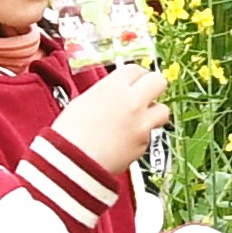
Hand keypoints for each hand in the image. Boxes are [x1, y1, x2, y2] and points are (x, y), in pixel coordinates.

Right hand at [54, 66, 172, 176]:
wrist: (71, 163)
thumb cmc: (69, 134)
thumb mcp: (82, 102)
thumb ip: (106, 93)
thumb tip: (117, 93)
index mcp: (112, 88)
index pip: (136, 69)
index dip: (135, 76)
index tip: (133, 81)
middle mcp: (132, 102)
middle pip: (158, 81)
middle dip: (152, 87)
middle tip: (144, 95)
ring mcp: (141, 123)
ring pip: (163, 110)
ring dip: (153, 113)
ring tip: (137, 120)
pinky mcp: (145, 143)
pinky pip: (149, 134)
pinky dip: (140, 137)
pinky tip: (123, 141)